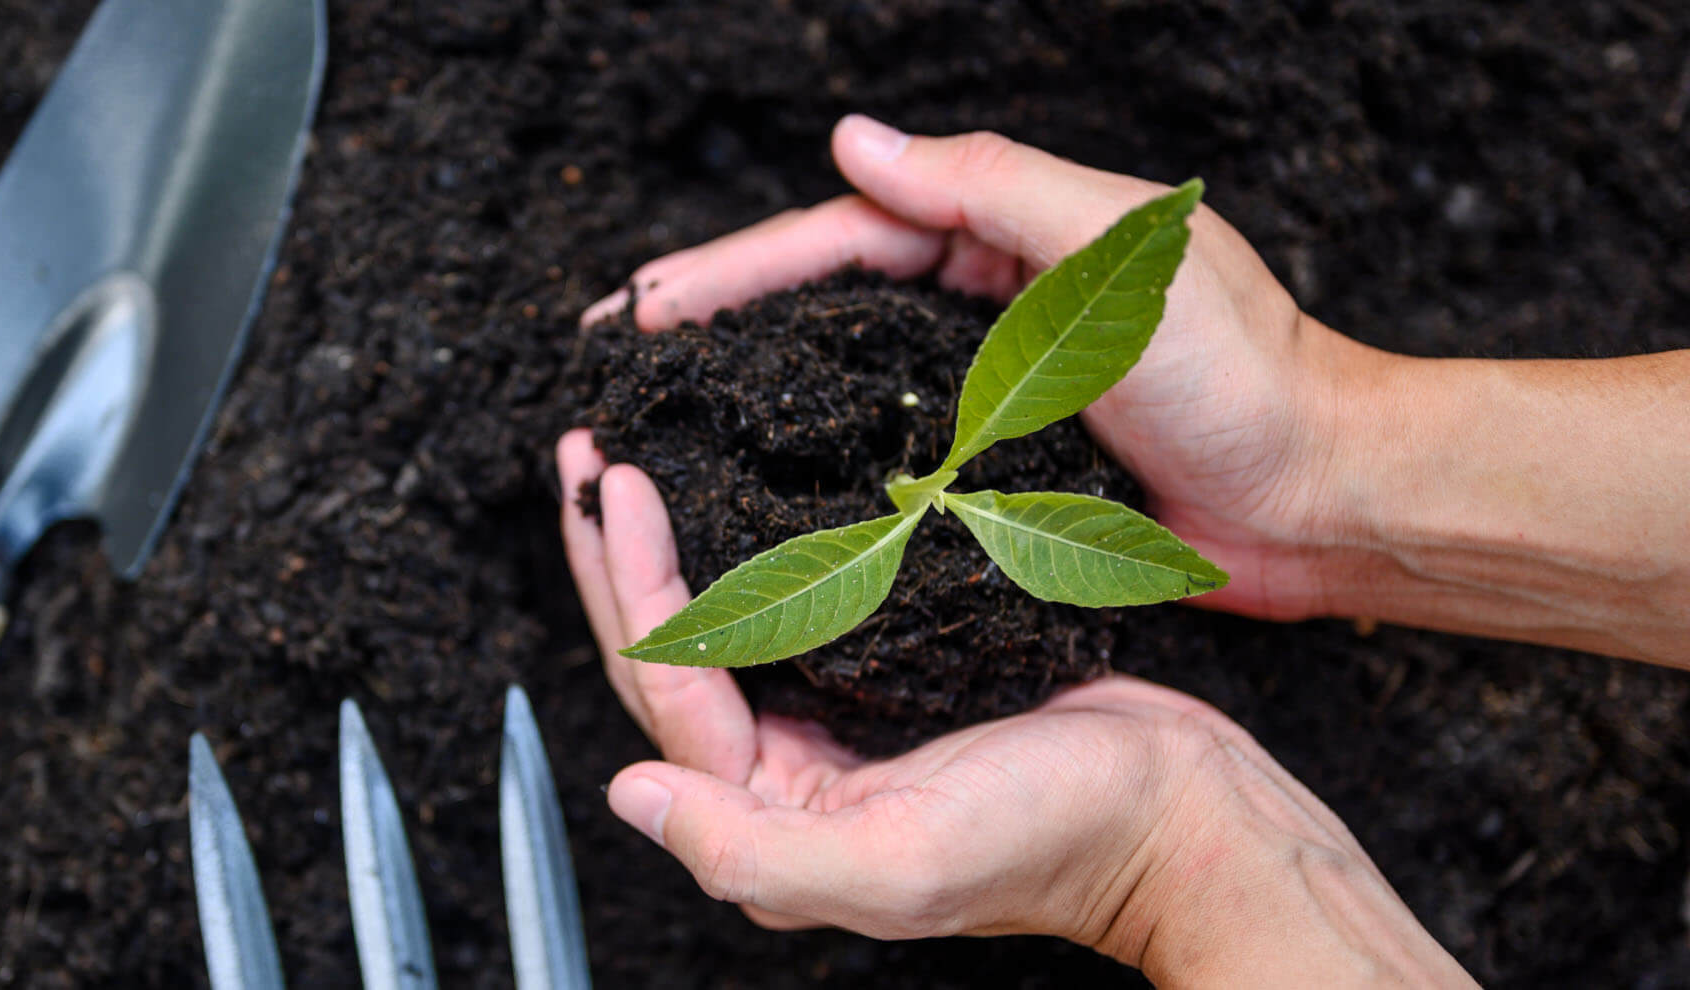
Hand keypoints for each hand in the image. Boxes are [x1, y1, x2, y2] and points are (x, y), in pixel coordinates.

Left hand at [556, 430, 1470, 984]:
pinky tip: (745, 485)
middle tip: (587, 452)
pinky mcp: (894, 670)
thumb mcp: (900, 861)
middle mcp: (790, 769)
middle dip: (622, 553)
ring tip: (638, 457)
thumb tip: (628, 797)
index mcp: (774, 815)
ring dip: (678, 538)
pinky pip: (805, 596)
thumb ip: (752, 848)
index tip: (613, 483)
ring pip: (733, 615)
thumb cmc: (1058, 840)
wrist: (1182, 813)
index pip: (670, 689)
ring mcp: (841, 716)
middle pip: (679, 648)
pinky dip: (762, 538)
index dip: (631, 584)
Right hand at [582, 115, 1381, 621]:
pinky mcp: (1005, 469)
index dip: (738, 268)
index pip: (845, 236)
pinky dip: (821, 460)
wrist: (1323, 498)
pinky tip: (764, 486)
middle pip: (824, 302)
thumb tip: (854, 143)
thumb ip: (987, 187)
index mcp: (1008, 233)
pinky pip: (892, 452)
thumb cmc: (1243, 374)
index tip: (649, 302)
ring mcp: (992, 388)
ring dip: (754, 389)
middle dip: (717, 321)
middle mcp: (989, 304)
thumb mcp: (1116, 252)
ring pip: (846, 377)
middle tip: (619, 354)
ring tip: (659, 417)